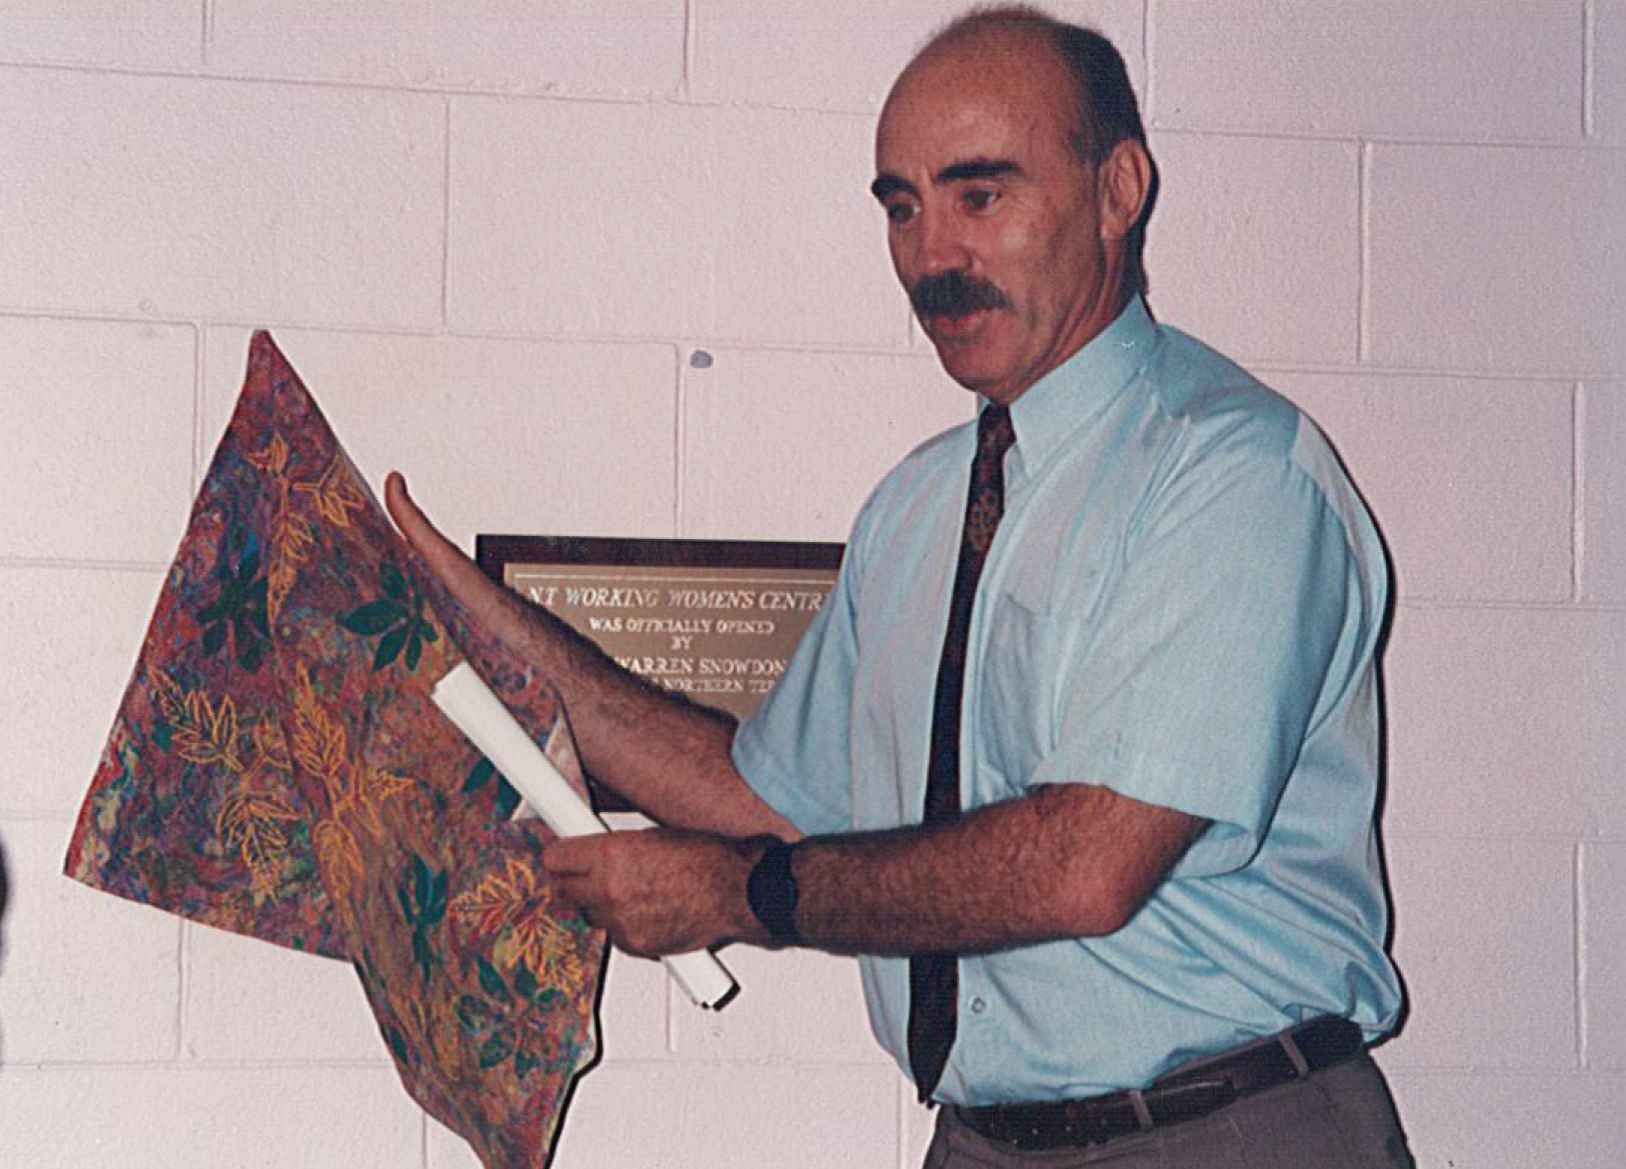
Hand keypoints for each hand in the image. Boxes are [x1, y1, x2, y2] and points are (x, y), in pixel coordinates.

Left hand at [543, 830, 762, 957]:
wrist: (739, 890)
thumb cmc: (707, 858)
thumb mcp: (653, 835)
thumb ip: (614, 846)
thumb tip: (590, 848)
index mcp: (611, 854)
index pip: (555, 859)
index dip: (558, 855)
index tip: (560, 854)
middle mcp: (610, 889)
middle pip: (563, 891)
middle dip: (572, 881)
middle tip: (584, 873)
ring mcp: (621, 921)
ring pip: (589, 915)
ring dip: (600, 905)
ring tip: (630, 891)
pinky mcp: (635, 944)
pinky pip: (615, 934)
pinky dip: (624, 925)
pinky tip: (647, 909)